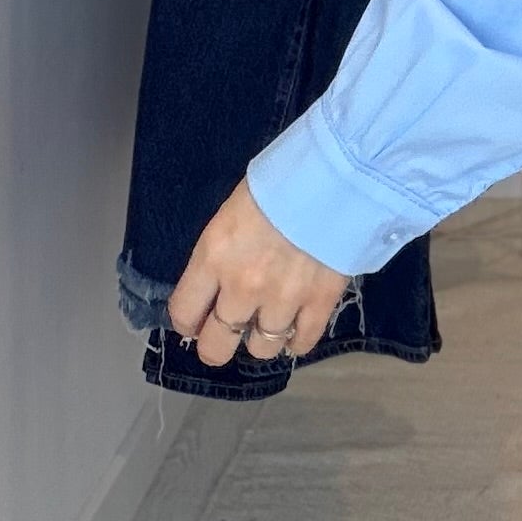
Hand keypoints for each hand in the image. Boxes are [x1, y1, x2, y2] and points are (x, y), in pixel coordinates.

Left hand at [169, 180, 350, 368]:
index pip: (183, 314)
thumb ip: (221, 253)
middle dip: (217, 344)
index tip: (197, 318)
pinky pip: (302, 342)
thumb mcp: (233, 212)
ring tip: (270, 320)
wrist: (338, 171)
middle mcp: (242, 287)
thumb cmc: (280, 180)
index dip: (188, 321)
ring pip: (261, 349)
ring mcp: (282, 299)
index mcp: (214, 257)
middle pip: (216, 346)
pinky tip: (297, 324)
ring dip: (263, 337)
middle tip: (228, 332)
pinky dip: (298, 339)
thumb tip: (218, 285)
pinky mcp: (320, 302)